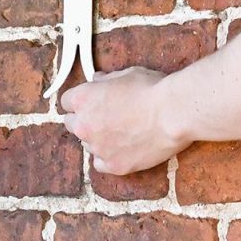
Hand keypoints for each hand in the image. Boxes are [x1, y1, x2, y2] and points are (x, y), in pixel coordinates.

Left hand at [59, 67, 189, 174]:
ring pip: (87, 144)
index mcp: (82, 99)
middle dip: (84, 120)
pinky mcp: (114, 166)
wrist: (174, 113)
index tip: (91, 102)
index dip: (79, 101)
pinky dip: (108, 158)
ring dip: (97, 139)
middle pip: (71, 124)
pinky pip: (100, 164)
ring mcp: (97, 148)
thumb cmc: (152, 89)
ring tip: (122, 133)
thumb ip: (105, 80)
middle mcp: (83, 125)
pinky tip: (122, 149)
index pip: (66, 102)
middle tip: (105, 118)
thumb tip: (96, 80)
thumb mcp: (125, 74)